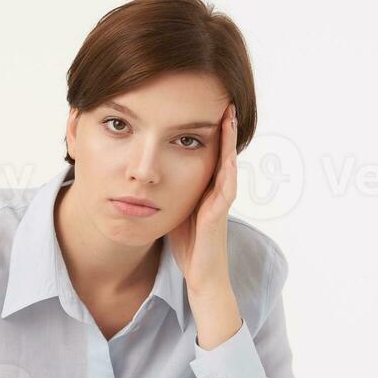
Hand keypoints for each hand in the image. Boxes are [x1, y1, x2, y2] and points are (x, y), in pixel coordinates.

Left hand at [168, 103, 236, 293]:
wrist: (200, 276)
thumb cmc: (188, 244)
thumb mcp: (174, 208)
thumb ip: (169, 189)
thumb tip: (148, 173)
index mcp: (205, 187)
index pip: (209, 152)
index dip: (209, 130)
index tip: (206, 105)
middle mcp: (216, 191)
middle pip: (222, 152)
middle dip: (225, 127)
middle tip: (226, 101)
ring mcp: (220, 203)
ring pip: (228, 165)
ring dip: (230, 141)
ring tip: (229, 117)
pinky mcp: (219, 216)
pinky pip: (226, 189)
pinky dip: (228, 171)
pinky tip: (228, 156)